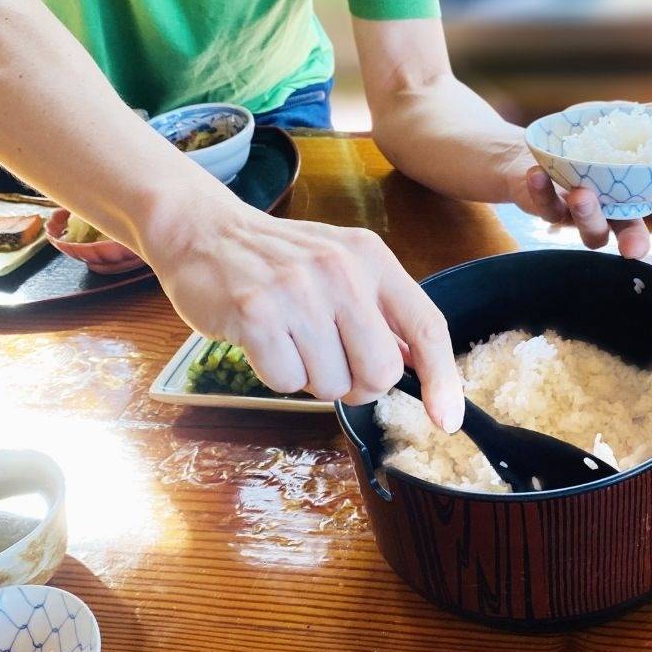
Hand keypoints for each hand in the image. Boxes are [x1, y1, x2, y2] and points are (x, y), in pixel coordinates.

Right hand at [149, 202, 464, 429]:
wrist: (205, 232)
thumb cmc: (280, 260)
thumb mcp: (343, 266)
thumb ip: (382, 312)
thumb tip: (418, 367)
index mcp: (372, 258)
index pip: (426, 327)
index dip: (442, 380)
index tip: (447, 419)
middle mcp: (340, 269)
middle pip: (379, 371)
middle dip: (357, 384)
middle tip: (330, 360)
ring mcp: (297, 290)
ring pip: (330, 384)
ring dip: (310, 377)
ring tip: (290, 338)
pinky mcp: (256, 312)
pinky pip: (286, 382)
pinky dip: (276, 374)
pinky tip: (263, 340)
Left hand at [518, 99, 651, 258]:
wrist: (536, 144)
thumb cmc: (586, 138)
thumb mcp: (620, 118)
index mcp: (638, 189)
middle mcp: (613, 209)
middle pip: (631, 232)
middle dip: (634, 241)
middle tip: (633, 249)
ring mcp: (580, 214)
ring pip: (591, 230)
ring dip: (587, 214)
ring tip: (582, 194)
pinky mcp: (548, 209)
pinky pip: (546, 206)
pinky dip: (542, 191)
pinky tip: (539, 174)